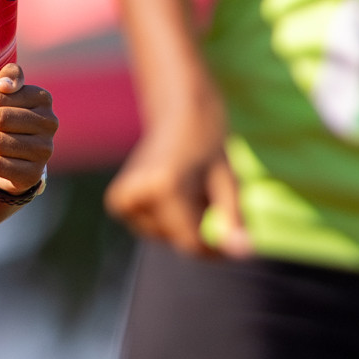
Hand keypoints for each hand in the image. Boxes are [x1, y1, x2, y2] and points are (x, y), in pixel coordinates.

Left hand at [0, 63, 56, 193]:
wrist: (13, 155)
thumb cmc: (7, 117)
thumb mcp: (5, 92)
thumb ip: (9, 76)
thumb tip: (4, 86)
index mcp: (43, 98)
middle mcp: (51, 123)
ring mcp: (45, 151)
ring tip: (4, 144)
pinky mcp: (34, 174)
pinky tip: (4, 161)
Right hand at [103, 91, 249, 257]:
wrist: (176, 107)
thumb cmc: (205, 137)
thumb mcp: (226, 179)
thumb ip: (232, 218)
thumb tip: (241, 252)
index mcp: (163, 187)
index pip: (189, 241)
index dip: (216, 247)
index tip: (233, 238)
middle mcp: (136, 194)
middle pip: (175, 239)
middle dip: (199, 229)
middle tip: (210, 197)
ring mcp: (123, 198)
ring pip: (163, 235)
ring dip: (184, 222)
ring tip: (193, 190)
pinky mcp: (118, 200)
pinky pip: (150, 227)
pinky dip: (169, 218)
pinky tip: (176, 191)